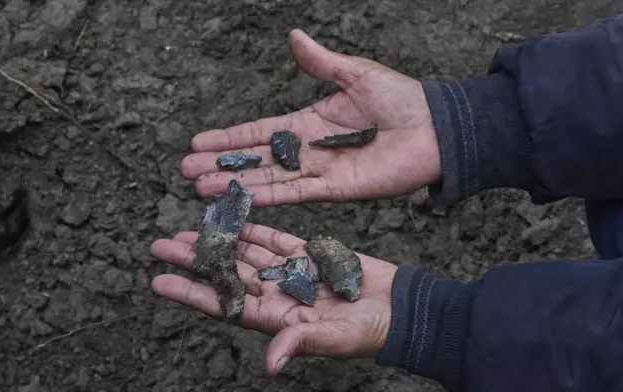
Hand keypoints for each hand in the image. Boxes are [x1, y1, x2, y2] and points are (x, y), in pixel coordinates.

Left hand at [150, 223, 396, 374]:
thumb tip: (270, 362)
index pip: (224, 304)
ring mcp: (292, 273)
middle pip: (227, 274)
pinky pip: (275, 239)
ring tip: (189, 229)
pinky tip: (234, 219)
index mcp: (277, 318)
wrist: (399, 309)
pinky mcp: (310, 254)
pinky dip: (254, 229)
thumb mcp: (334, 340)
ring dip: (219, 242)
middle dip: (195, 261)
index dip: (191, 293)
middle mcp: (278, 294)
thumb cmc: (369, 331)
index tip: (161, 281)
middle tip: (162, 246)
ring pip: (246, 254)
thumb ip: (300, 343)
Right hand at [181, 29, 439, 206]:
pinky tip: (242, 197)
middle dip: (222, 164)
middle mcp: (309, 150)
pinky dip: (268, 196)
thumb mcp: (356, 74)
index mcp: (311, 122)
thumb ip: (321, 63)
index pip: (260, 131)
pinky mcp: (336, 190)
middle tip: (187, 171)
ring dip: (236, 183)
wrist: (434, 129)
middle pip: (257, 159)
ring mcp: (320, 172)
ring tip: (201, 187)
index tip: (198, 141)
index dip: (230, 137)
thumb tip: (293, 38)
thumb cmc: (400, 99)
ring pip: (269, 179)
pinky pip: (296, 193)